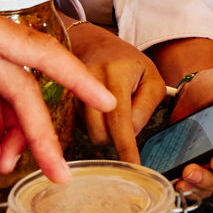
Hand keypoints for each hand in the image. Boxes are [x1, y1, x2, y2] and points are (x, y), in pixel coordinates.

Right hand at [65, 21, 166, 161]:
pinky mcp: (61, 100)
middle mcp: (87, 80)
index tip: (133, 166)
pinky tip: (97, 110)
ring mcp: (70, 90)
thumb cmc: (128, 64)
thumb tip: (129, 133)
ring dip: (104, 132)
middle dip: (115, 138)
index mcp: (115, 73)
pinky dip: (92, 126)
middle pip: (100, 133)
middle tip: (126, 119)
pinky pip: (79, 127)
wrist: (94, 45)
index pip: (120, 119)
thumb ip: (146, 107)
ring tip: (111, 111)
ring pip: (88, 133)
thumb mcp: (152, 78)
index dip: (126, 147)